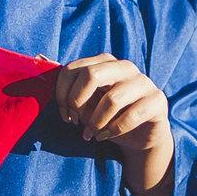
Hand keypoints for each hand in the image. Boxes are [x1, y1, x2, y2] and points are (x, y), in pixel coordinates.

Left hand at [51, 53, 175, 195]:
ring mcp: (144, 82)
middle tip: (75, 121)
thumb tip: (39, 58)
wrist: (141, 137)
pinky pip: (130, 115)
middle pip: (92, 75)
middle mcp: (126, 67)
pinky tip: (105, 136)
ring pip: (111, 99)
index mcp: (106, 62)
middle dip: (78, 102)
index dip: (62, 94)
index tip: (64, 114)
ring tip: (91, 134)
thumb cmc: (108, 116)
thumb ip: (68, 85)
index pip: (74, 69)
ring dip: (95, 122)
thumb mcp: (86, 102)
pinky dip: (113, 130)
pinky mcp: (157, 101)